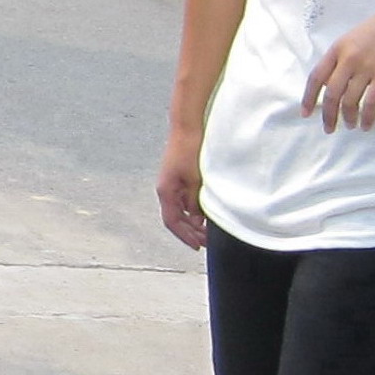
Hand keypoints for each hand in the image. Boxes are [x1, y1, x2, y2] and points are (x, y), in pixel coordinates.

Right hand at [156, 128, 208, 249]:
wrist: (187, 128)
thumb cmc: (189, 150)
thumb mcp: (196, 179)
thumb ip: (195, 201)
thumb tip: (197, 219)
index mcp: (166, 191)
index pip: (172, 221)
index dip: (184, 236)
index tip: (197, 246)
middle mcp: (166, 190)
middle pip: (176, 218)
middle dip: (190, 232)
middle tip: (207, 241)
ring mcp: (171, 184)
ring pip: (180, 210)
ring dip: (192, 221)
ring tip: (208, 230)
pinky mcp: (178, 178)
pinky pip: (184, 200)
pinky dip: (193, 209)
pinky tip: (205, 213)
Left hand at [301, 0, 374, 132]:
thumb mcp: (354, 38)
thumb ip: (342, 58)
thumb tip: (332, 84)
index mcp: (337, 48)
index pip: (316, 77)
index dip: (308, 98)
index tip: (305, 114)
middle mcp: (348, 58)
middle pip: (331, 94)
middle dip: (327, 115)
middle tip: (329, 128)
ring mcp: (367, 66)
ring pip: (350, 100)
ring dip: (348, 117)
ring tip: (349, 126)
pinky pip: (372, 102)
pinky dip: (367, 117)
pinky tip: (365, 125)